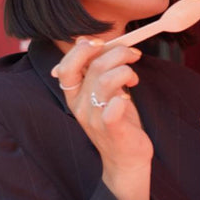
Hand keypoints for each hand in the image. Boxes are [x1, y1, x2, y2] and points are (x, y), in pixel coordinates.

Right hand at [52, 38, 152, 199]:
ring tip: (133, 78)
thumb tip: (90, 41)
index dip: (81, 50)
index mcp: (75, 95)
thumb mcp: (102, 91)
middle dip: (118, 52)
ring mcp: (95, 120)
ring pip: (106, 80)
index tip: (100, 42)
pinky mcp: (113, 131)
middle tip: (133, 54)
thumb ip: (96, 70)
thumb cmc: (116, 118)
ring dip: (126, 71)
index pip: (67, 67)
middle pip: (94, 66)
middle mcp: (81, 107)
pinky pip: (114, 109)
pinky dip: (123, 98)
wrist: (125, 159)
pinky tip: (129, 97)